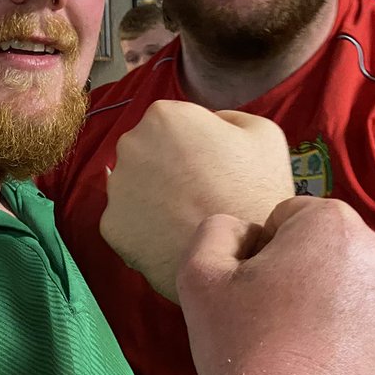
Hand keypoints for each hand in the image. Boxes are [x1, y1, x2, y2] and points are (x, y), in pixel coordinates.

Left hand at [100, 100, 294, 301]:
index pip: (170, 123)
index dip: (192, 144)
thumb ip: (226, 116)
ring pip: (133, 185)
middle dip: (166, 166)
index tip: (210, 165)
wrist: (245, 258)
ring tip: (185, 216)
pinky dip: (145, 226)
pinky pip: (127, 220)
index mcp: (164, 116)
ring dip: (152, 196)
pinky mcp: (110, 226)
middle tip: (198, 191)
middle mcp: (130, 145)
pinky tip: (172, 235)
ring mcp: (117, 187)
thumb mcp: (263, 133)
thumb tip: (209, 122)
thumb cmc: (258, 189)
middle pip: (146, 151)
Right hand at [177, 203, 374, 374]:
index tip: (255, 299)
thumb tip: (248, 232)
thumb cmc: (240, 355)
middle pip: (338, 255)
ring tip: (312, 363)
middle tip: (281, 332)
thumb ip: (219, 230)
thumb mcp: (198, 276)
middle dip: (311, 281)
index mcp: (332, 225)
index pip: (292, 221)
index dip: (264, 257)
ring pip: (371, 297)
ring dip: (346, 316)